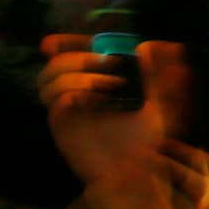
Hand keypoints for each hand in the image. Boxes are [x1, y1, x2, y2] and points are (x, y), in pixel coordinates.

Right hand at [38, 33, 196, 192]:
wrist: (136, 173)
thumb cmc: (148, 142)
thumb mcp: (161, 102)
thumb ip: (157, 74)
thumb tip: (149, 45)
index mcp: (96, 85)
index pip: (72, 55)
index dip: (68, 42)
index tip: (71, 35)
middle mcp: (77, 95)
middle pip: (54, 62)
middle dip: (74, 52)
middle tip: (104, 60)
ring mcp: (68, 110)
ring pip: (48, 76)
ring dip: (76, 71)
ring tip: (110, 85)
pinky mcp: (61, 125)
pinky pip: (54, 98)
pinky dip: (73, 90)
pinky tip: (96, 99)